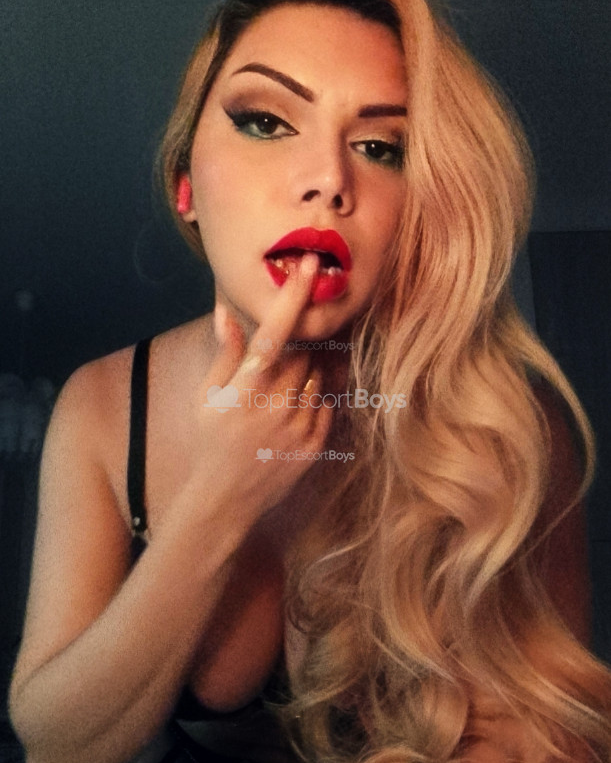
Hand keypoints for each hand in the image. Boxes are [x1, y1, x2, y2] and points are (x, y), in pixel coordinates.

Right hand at [197, 256, 332, 524]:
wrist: (226, 498)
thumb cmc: (211, 440)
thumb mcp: (207, 395)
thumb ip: (224, 352)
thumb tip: (226, 309)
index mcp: (246, 388)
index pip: (274, 332)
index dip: (292, 295)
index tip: (306, 263)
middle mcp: (277, 404)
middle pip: (306, 348)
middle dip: (300, 339)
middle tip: (288, 344)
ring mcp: (301, 425)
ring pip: (320, 373)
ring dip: (311, 366)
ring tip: (286, 383)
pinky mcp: (316, 442)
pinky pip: (329, 400)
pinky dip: (318, 392)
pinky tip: (296, 402)